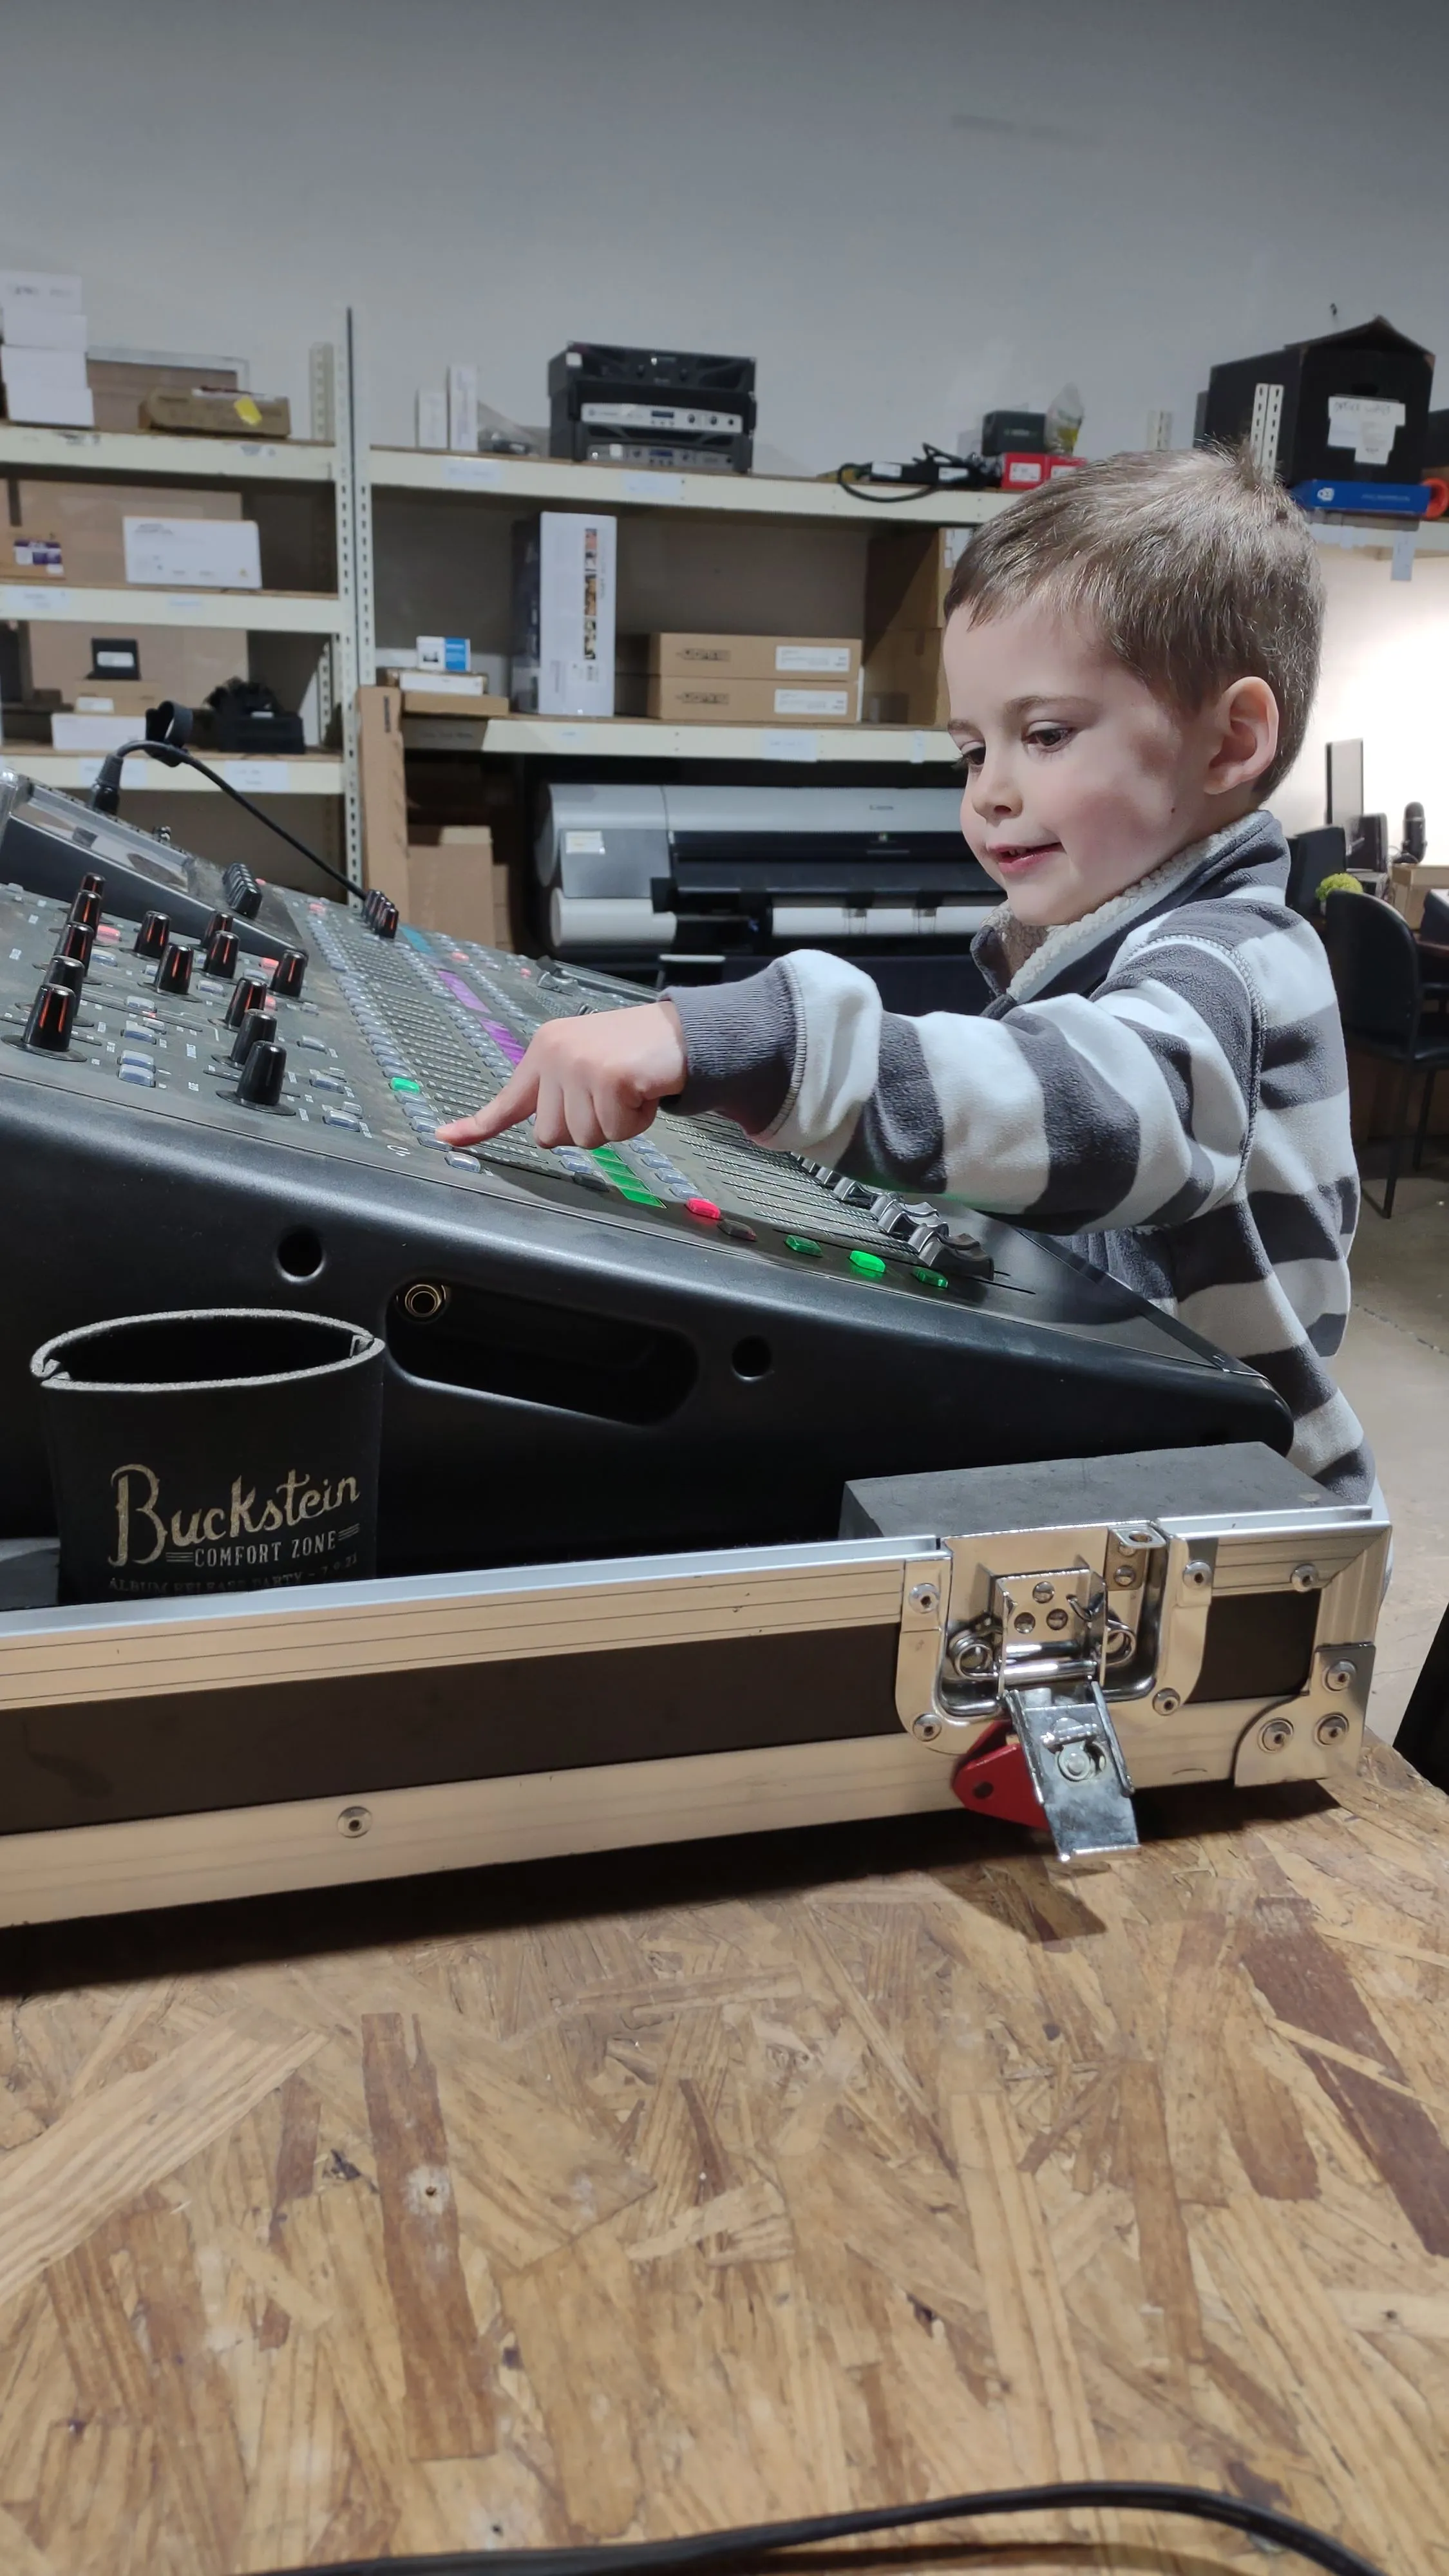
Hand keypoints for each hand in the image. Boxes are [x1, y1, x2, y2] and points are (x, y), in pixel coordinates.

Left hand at [436, 999, 687, 1149]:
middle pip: (552, 1136)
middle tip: (611, 1097)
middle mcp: (555, 1055)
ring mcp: (581, 1065)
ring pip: (585, 1138)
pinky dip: (637, 1122)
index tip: (445, 1138)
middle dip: (587, 1127)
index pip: (506, 1100)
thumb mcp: (583, 1066)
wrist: (681, 1033)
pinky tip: (644, 1092)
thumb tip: (540, 1134)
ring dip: (615, 1125)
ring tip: (629, 1092)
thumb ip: (557, 1095)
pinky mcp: (611, 1077)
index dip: (476, 1126)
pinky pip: (616, 1132)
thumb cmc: (634, 1055)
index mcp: (543, 1051)